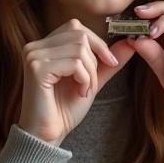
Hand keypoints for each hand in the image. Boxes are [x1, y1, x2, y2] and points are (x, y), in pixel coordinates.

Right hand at [18, 19, 136, 145]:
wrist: (48, 135)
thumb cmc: (65, 110)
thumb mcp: (92, 80)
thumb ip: (107, 61)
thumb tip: (130, 41)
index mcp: (44, 46)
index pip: (76, 27)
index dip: (97, 43)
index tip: (111, 62)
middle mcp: (35, 46)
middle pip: (79, 35)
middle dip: (94, 61)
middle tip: (90, 84)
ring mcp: (33, 56)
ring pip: (79, 49)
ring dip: (90, 73)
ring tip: (83, 91)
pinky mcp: (36, 68)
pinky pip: (74, 63)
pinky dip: (84, 79)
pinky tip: (78, 93)